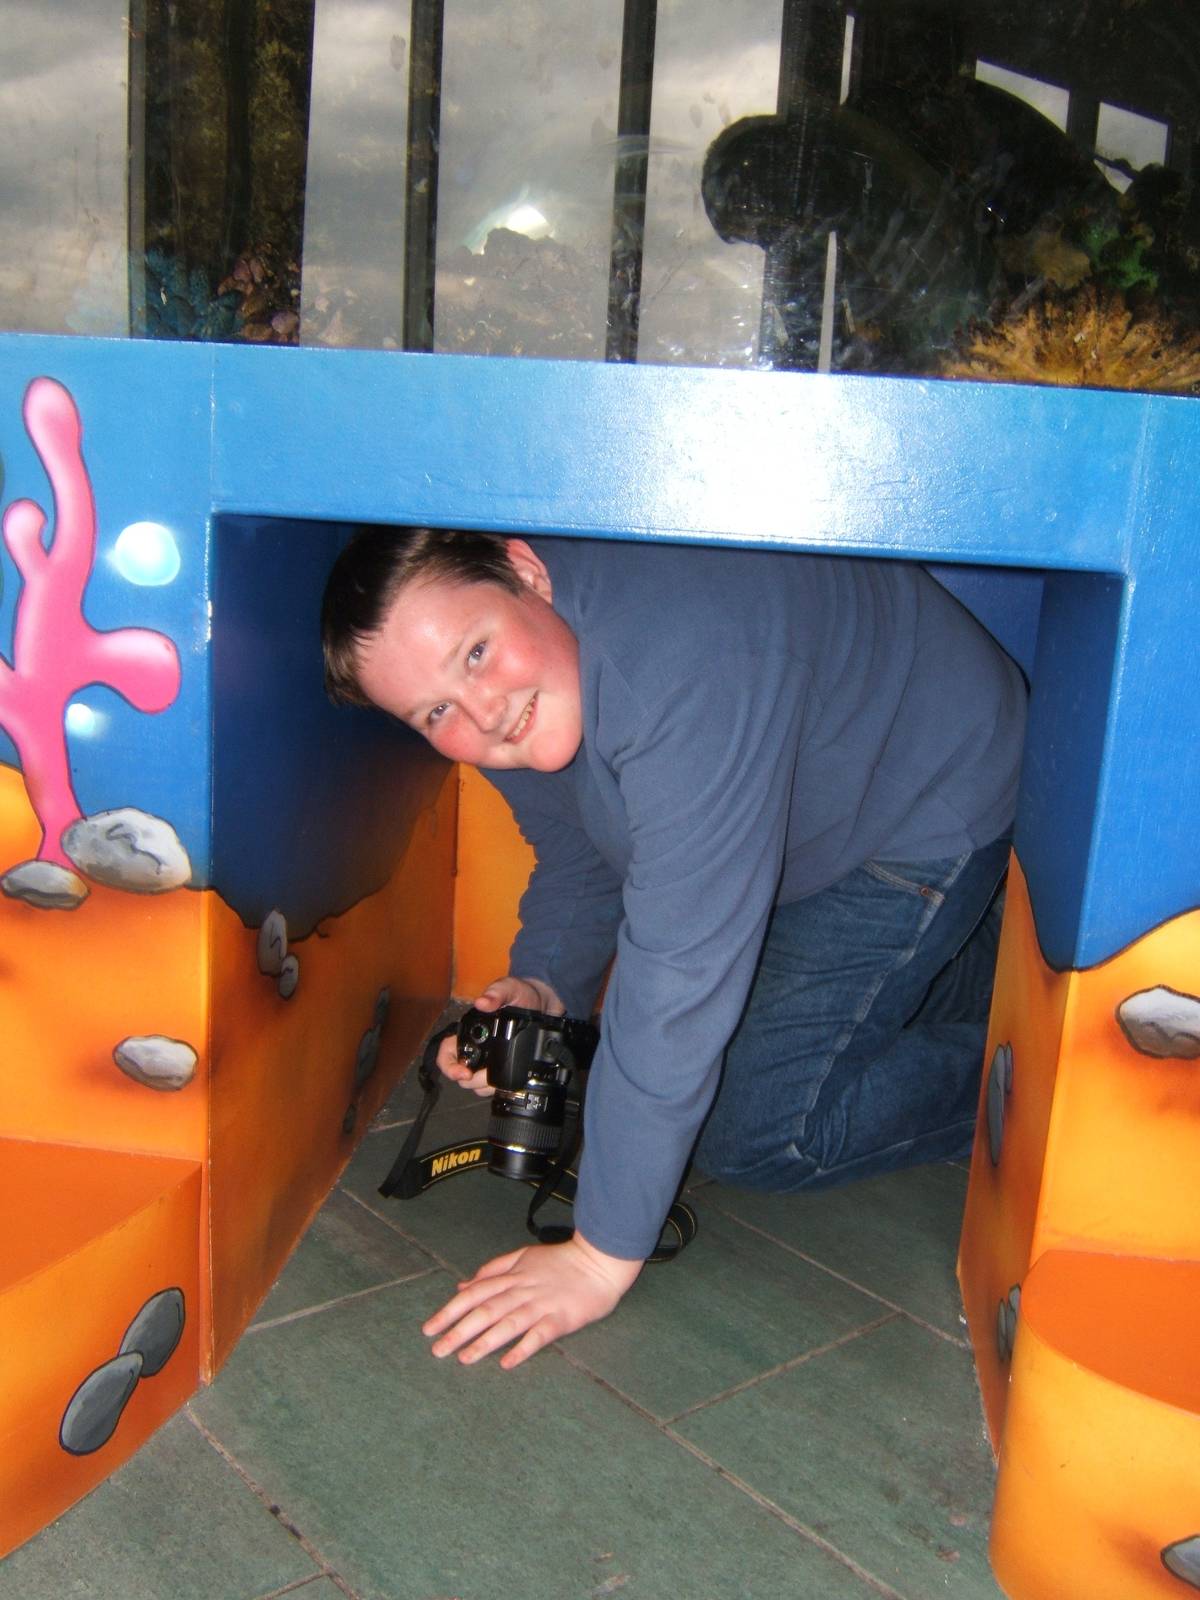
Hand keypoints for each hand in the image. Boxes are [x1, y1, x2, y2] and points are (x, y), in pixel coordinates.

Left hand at [422, 1233, 641, 1368]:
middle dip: (459, 1330)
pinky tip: (508, 1363)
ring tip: (464, 1359)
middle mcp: (522, 1290)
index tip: (429, 1329)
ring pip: (507, 1323)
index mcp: (512, 1276)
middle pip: (485, 1310)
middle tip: (437, 1350)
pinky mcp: (561, 1318)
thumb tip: (462, 1285)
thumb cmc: (561, 1261)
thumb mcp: (523, 1257)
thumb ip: (493, 1270)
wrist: (599, 1261)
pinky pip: (539, 1335)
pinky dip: (523, 1348)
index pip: (474, 1294)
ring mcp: (541, 1305)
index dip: (450, 1311)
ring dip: (484, 1341)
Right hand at [436, 975, 566, 1095]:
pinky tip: (507, 1081)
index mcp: (469, 1032)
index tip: (464, 1073)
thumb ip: (496, 993)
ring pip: (476, 1083)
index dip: (449, 1066)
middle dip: (470, 1080)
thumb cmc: (520, 995)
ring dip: (484, 1086)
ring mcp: (488, 1061)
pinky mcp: (503, 1069)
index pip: (446, 1053)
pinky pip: (493, 1085)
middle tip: (486, 1078)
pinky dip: (497, 1087)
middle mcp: (475, 1048)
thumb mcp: (509, 989)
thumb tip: (482, 1002)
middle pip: (460, 1073)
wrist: (542, 1005)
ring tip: (498, 1080)